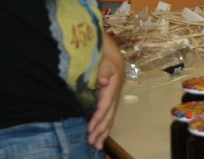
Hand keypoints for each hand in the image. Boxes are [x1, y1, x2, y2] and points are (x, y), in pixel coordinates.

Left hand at [87, 34, 123, 149]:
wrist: (114, 58)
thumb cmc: (106, 60)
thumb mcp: (105, 62)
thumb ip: (103, 71)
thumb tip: (104, 81)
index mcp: (112, 88)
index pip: (104, 106)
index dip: (97, 118)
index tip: (89, 128)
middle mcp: (114, 96)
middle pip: (108, 116)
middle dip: (100, 130)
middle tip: (91, 142)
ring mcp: (113, 100)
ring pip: (109, 119)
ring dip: (103, 133)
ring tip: (96, 146)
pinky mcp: (109, 103)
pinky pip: (108, 117)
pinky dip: (105, 128)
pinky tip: (100, 138)